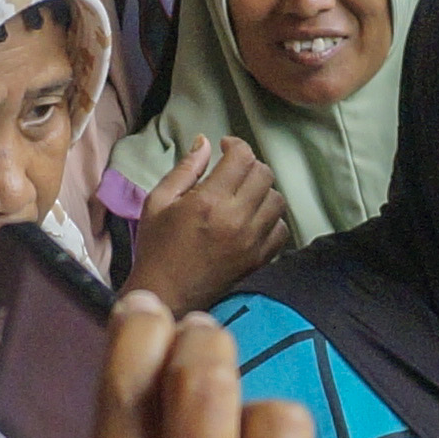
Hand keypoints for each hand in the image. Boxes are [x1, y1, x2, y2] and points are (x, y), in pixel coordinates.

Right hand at [124, 134, 290, 309]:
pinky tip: (253, 219)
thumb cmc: (156, 249)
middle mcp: (236, 219)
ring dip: (262, 191)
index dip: (235, 145)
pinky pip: (282, 229)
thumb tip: (204, 143)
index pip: (242, 157)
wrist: (166, 294)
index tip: (225, 147)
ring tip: (243, 195)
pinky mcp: (258, 259)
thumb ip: (185, 169)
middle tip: (232, 171)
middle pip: (264, 174)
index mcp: (209, 202)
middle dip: (249, 166)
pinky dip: (272, 220)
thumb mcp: (158, 202)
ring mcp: (251, 241)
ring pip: (277, 199)